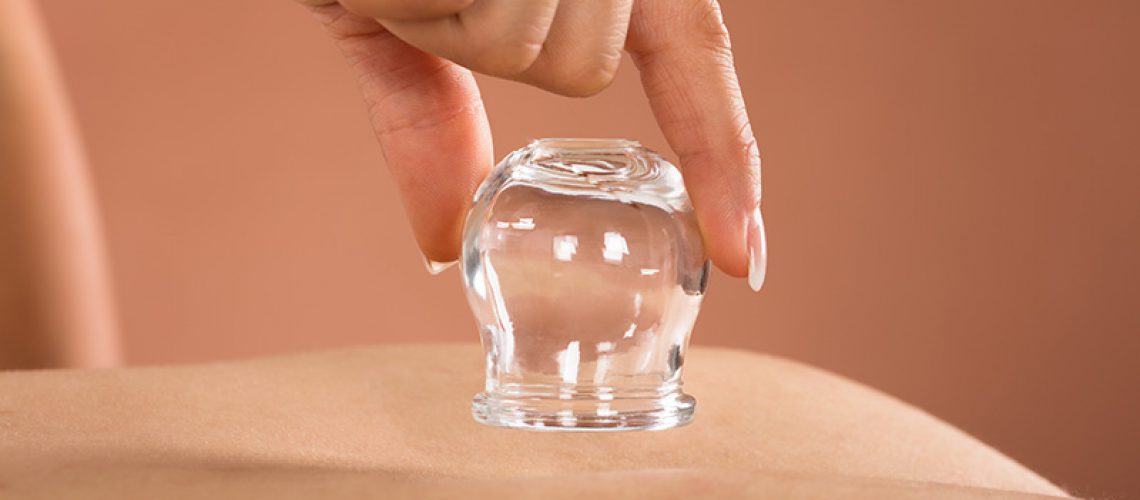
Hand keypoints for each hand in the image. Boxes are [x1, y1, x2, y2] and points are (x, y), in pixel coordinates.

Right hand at [296, 0, 766, 289]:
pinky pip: (474, 12)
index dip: (724, 159)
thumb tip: (441, 242)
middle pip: (576, 71)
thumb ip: (432, 120)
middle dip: (484, 40)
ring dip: (439, 12)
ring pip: (526, 46)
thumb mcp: (398, 15)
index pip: (695, 57)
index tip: (743, 256)